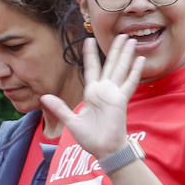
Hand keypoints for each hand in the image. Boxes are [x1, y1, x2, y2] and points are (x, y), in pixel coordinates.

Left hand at [40, 34, 144, 156]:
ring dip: (126, 55)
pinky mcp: (122, 100)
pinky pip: (130, 82)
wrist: (104, 150)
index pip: (91, 69)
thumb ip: (60, 108)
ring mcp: (114, 94)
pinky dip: (135, 71)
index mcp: (92, 93)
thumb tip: (44, 97)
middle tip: (120, 34)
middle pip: (110, 65)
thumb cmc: (91, 138)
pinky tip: (140, 59)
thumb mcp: (72, 121)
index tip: (88, 40)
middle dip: (115, 49)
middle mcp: (104, 90)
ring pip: (121, 69)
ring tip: (130, 40)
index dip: (90, 55)